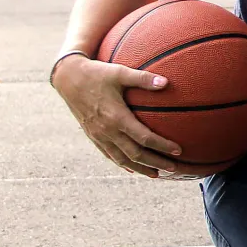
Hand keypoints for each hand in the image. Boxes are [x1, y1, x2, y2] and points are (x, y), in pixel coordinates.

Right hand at [51, 54, 227, 179]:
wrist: (67, 78)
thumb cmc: (96, 73)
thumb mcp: (120, 72)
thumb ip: (143, 79)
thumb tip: (166, 82)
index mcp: (116, 117)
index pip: (144, 138)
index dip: (162, 146)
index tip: (178, 150)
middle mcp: (107, 130)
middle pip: (135, 154)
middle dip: (156, 163)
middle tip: (174, 169)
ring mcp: (98, 135)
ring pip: (121, 159)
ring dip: (140, 168)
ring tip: (156, 174)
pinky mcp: (92, 136)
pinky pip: (109, 155)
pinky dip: (122, 164)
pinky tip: (132, 168)